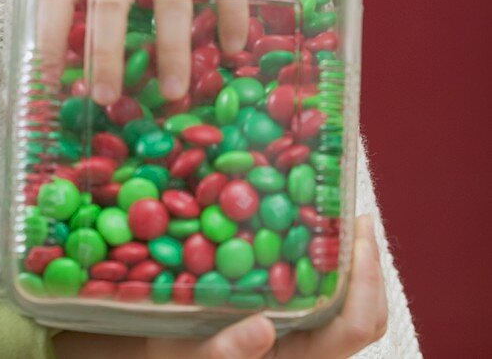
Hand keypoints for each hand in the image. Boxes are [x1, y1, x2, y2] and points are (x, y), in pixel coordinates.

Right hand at [143, 214, 387, 358]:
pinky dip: (333, 262)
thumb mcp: (192, 355)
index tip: (356, 233)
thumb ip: (226, 352)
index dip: (366, 280)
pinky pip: (330, 294)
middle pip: (368, 313)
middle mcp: (311, 348)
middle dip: (370, 262)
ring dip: (355, 261)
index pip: (355, 325)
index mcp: (299, 358)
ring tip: (342, 219)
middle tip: (357, 216)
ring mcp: (306, 335)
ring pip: (354, 304)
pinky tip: (313, 233)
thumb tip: (264, 327)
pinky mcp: (294, 320)